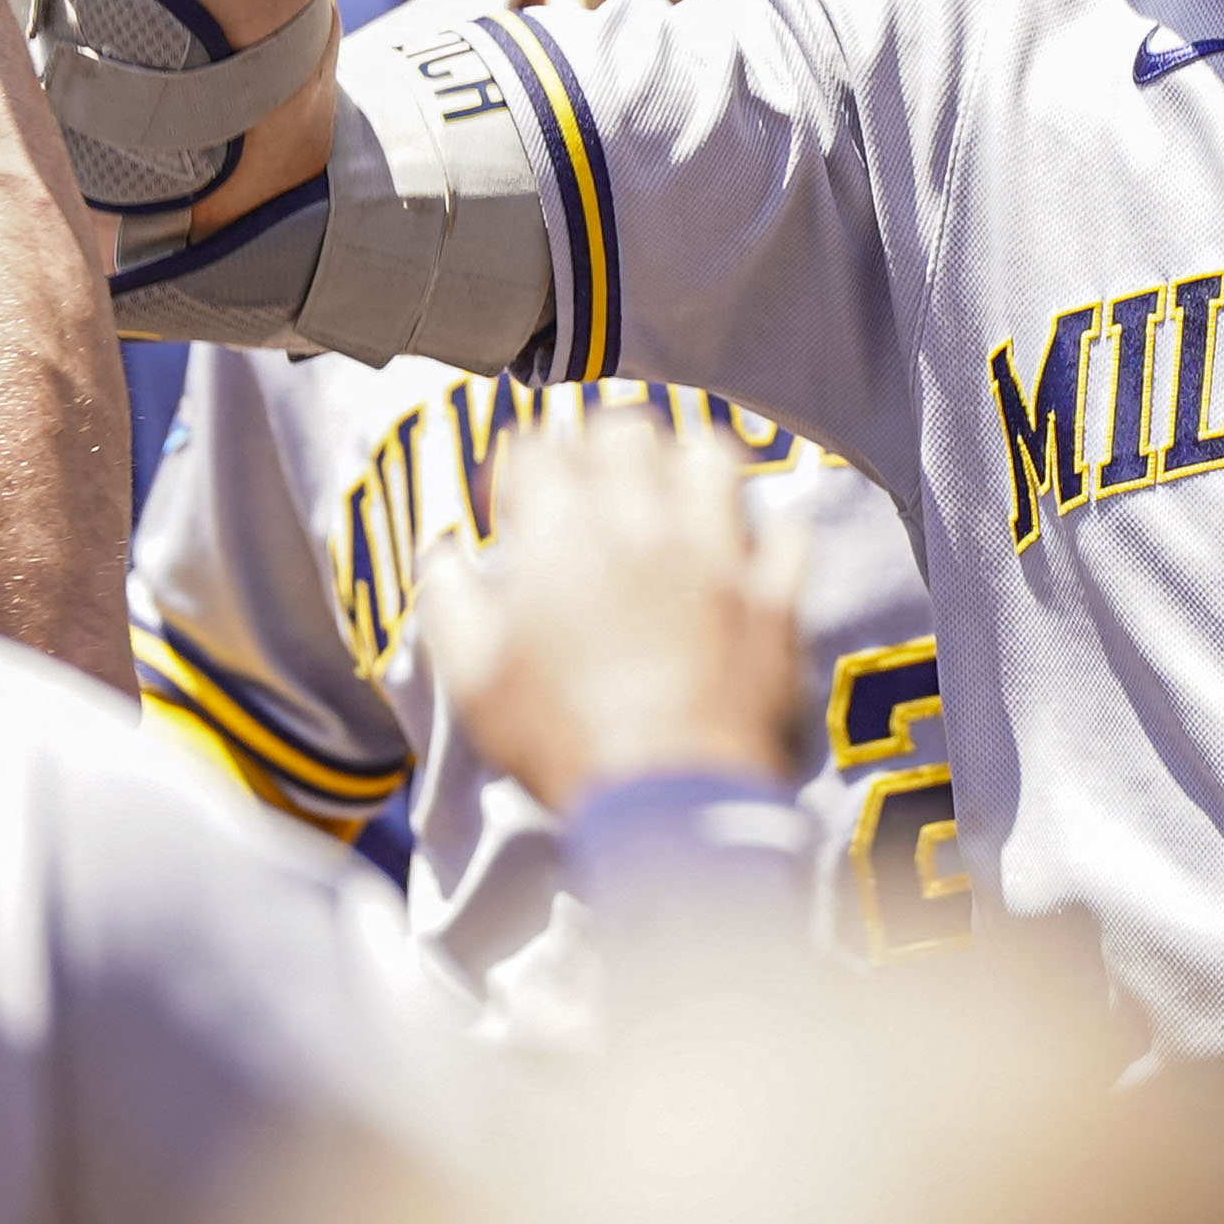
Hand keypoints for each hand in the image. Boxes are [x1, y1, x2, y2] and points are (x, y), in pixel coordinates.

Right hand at [416, 410, 806, 806]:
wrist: (665, 793)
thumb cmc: (560, 738)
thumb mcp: (472, 675)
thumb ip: (450, 598)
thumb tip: (442, 553)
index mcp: (563, 533)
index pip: (538, 447)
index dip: (520, 466)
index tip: (516, 502)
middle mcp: (643, 521)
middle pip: (625, 430)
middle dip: (600, 445)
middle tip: (591, 484)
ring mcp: (717, 552)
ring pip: (711, 456)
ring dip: (686, 465)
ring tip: (670, 495)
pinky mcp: (771, 594)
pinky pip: (782, 532)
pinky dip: (763, 534)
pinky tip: (744, 552)